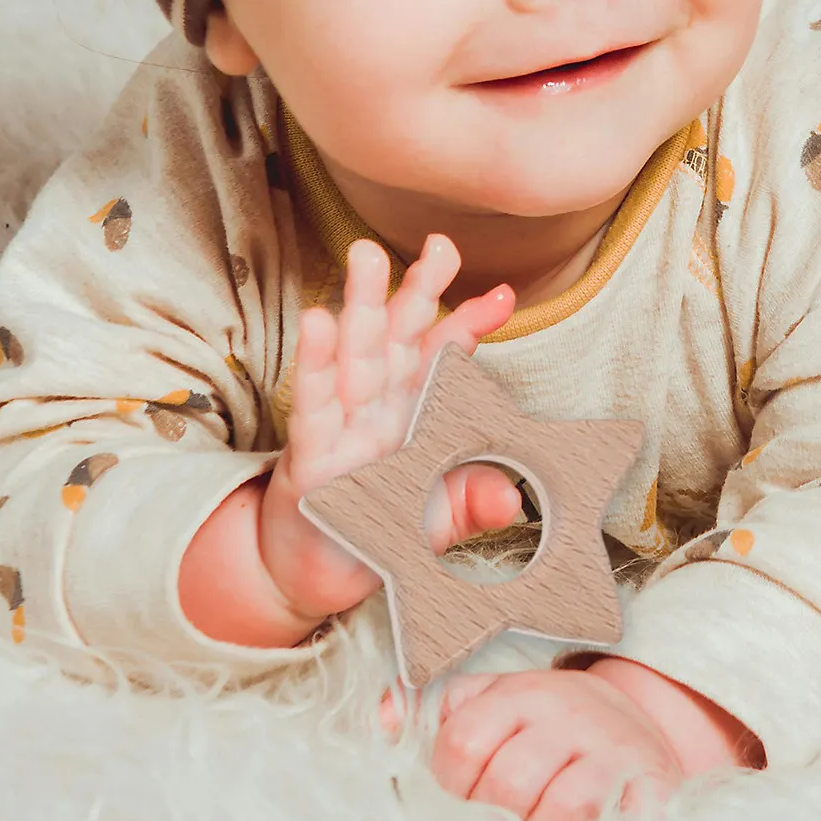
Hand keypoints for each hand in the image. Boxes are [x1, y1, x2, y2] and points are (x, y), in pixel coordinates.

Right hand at [259, 235, 517, 627]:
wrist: (316, 576)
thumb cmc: (379, 535)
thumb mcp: (436, 522)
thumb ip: (472, 505)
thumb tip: (511, 496)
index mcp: (413, 415)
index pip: (443, 360)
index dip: (471, 326)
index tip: (504, 295)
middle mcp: (378, 409)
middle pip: (399, 338)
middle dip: (418, 290)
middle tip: (439, 244)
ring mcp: (342, 427)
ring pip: (355, 356)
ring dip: (363, 305)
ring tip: (368, 254)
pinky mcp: (308, 456)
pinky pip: (314, 406)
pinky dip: (316, 364)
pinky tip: (319, 320)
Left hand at [381, 669, 686, 820]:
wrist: (642, 731)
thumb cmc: (551, 729)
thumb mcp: (494, 704)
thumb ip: (435, 711)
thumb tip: (383, 718)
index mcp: (521, 692)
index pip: (462, 742)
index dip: (452, 783)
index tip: (466, 794)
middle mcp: (568, 711)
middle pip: (506, 784)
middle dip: (494, 817)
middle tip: (503, 819)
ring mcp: (612, 748)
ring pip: (555, 810)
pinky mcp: (649, 786)